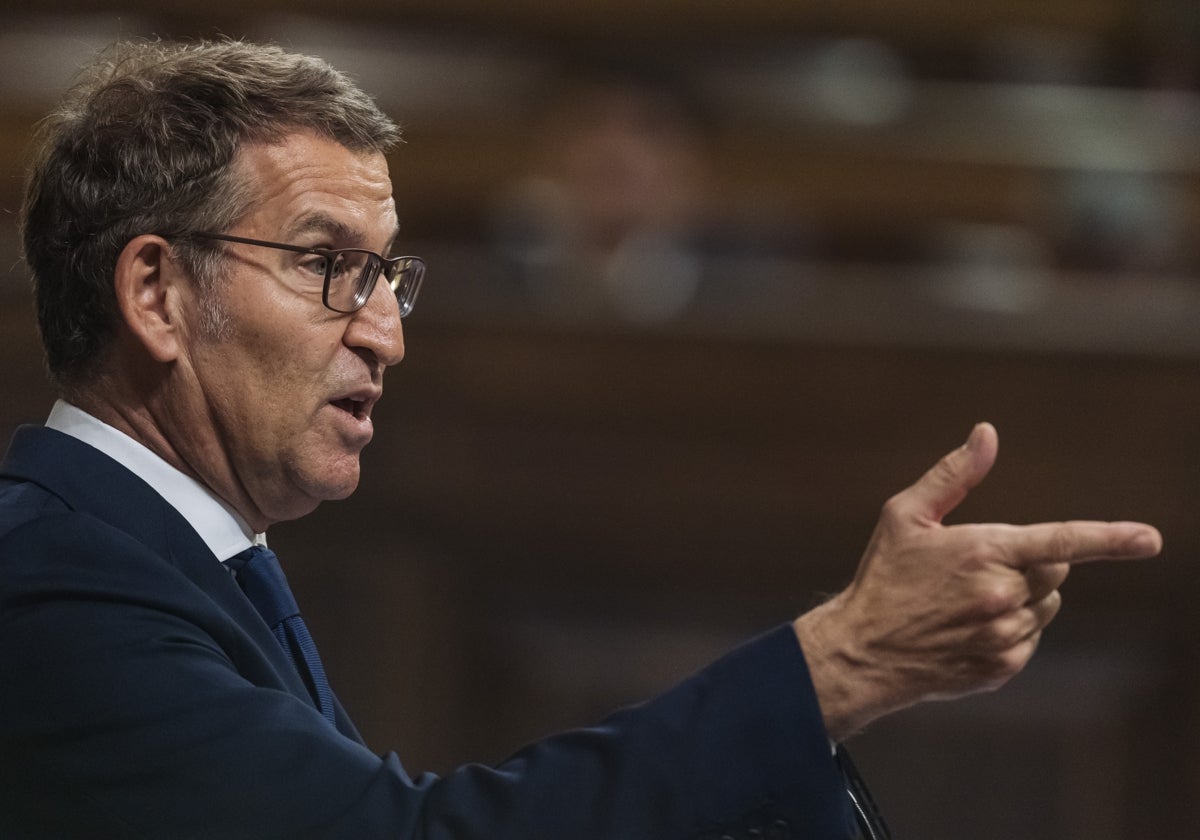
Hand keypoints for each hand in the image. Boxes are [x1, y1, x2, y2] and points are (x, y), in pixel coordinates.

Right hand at [793, 422, 1161, 741]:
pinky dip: (1010, 629)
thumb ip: (953, 474)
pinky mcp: (1003, 667)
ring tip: (969, 600)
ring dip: (1022, 596)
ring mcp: (1004, 635)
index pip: (1061, 540)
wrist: (862, 650)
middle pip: (1056, 569)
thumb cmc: (883, 575)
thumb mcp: (905, 515)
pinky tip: (968, 626)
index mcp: (983, 551)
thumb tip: (987, 433)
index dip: (1111, 538)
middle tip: (980, 566)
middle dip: (1032, 561)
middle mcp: (1000, 596)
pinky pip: (1030, 638)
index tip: (1150, 539)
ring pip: (1046, 605)